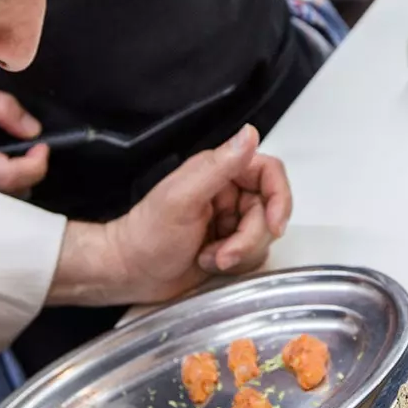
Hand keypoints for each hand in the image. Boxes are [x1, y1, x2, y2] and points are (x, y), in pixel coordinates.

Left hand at [47, 124, 291, 306]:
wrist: (129, 273)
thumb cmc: (147, 236)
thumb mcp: (182, 199)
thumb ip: (219, 166)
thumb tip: (249, 134)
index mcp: (218, 171)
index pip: (269, 173)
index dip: (279, 198)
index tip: (274, 224)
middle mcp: (227, 193)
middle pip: (268, 212)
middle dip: (249, 238)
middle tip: (223, 252)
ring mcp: (229, 220)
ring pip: (262, 237)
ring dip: (239, 253)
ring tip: (209, 257)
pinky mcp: (228, 245)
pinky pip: (252, 255)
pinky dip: (234, 264)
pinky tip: (209, 263)